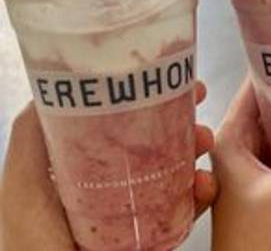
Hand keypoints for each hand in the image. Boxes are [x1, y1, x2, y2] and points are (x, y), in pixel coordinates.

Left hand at [0, 81, 216, 250]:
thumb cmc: (35, 247)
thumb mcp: (23, 190)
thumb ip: (29, 140)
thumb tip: (48, 90)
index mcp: (91, 166)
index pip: (126, 122)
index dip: (151, 97)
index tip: (173, 79)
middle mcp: (119, 183)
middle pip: (158, 139)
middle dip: (182, 114)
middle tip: (199, 99)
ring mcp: (140, 209)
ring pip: (179, 168)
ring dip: (198, 147)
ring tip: (205, 141)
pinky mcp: (159, 234)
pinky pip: (188, 208)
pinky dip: (203, 192)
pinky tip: (206, 185)